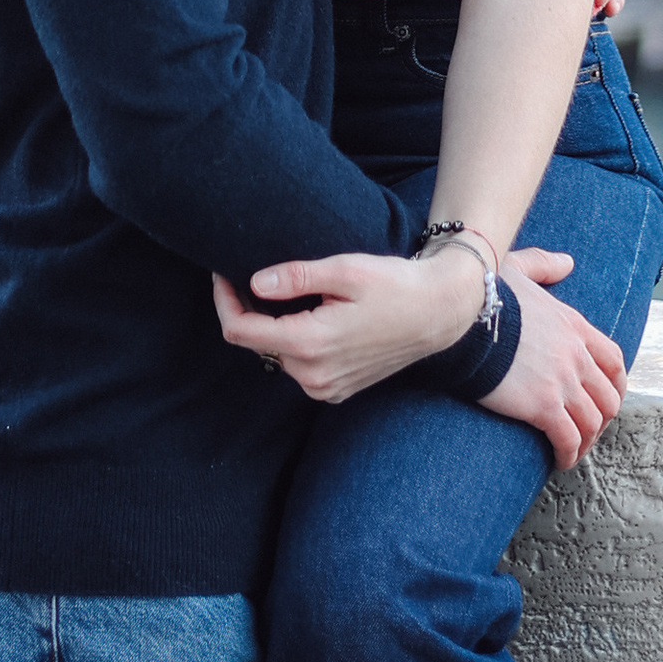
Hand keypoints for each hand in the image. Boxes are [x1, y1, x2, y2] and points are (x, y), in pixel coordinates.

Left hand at [210, 246, 489, 404]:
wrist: (439, 313)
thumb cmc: (396, 285)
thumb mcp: (346, 270)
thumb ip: (297, 276)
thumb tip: (254, 283)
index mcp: (310, 345)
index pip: (241, 331)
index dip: (225, 300)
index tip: (224, 273)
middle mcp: (313, 377)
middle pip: (258, 344)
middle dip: (251, 310)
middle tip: (258, 274)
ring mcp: (326, 389)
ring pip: (278, 355)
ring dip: (276, 327)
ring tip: (295, 293)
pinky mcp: (337, 391)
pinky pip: (300, 367)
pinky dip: (296, 342)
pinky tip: (315, 316)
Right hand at [479, 250, 627, 469]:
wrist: (462, 315)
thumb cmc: (483, 292)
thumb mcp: (517, 267)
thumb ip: (544, 265)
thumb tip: (568, 263)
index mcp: (574, 325)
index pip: (614, 360)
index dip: (616, 385)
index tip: (607, 399)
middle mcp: (576, 355)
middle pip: (608, 397)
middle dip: (602, 418)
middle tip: (585, 431)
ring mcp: (563, 381)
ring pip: (592, 422)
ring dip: (586, 442)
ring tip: (572, 452)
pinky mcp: (544, 406)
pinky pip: (569, 438)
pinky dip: (569, 454)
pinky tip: (559, 462)